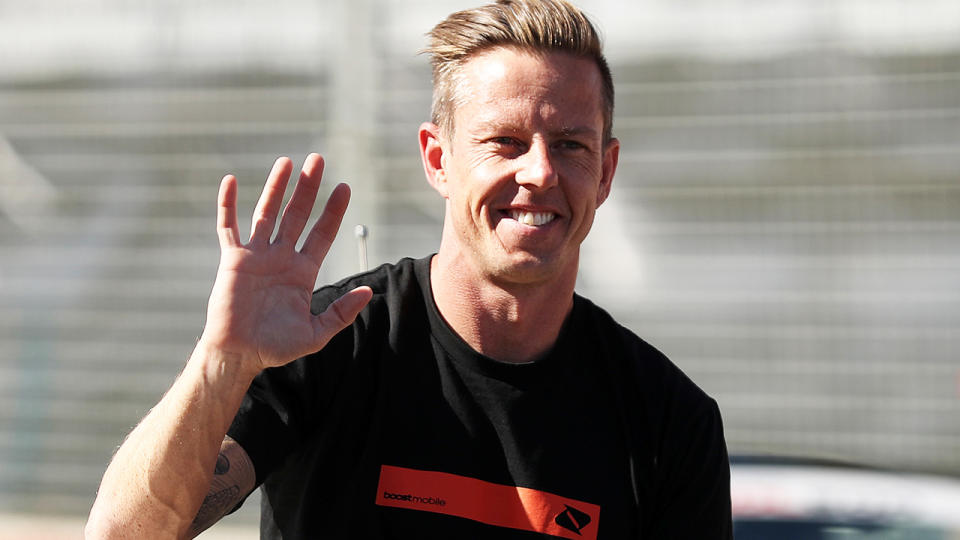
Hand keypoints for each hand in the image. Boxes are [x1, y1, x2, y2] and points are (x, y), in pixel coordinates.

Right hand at [199, 154, 372, 373]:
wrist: (239, 354)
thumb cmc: (275, 346)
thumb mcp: (317, 332)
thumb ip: (341, 312)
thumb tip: (368, 291)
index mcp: (302, 271)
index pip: (322, 233)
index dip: (333, 211)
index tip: (345, 187)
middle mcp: (281, 257)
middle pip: (297, 214)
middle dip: (308, 187)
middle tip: (318, 159)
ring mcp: (256, 255)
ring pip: (266, 212)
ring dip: (276, 187)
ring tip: (286, 162)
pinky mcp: (232, 260)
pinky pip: (228, 226)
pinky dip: (228, 204)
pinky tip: (231, 181)